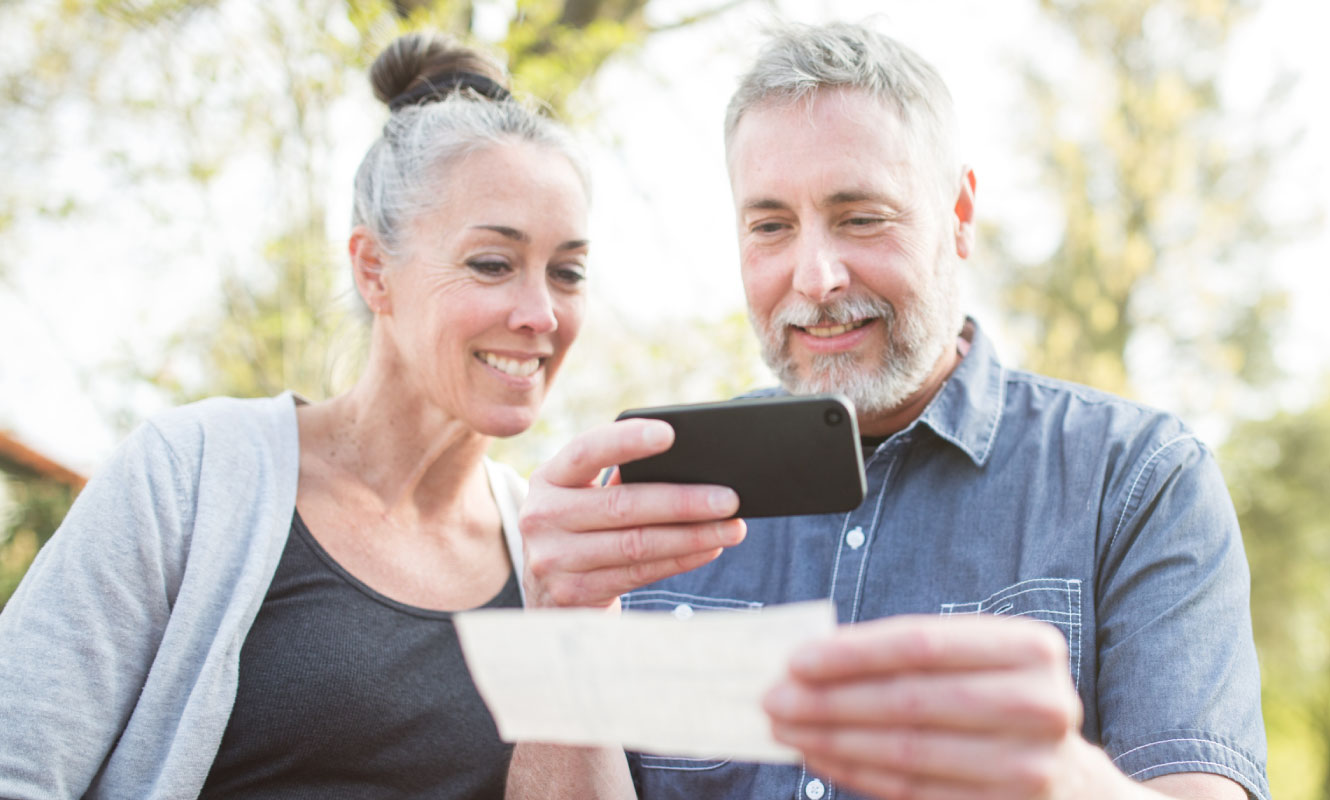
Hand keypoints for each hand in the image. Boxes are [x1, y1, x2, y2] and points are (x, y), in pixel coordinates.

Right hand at [520, 418, 746, 609]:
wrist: (549, 594)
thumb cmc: (583, 531)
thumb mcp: (584, 500)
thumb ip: (619, 482)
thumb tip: (691, 469)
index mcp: (549, 479)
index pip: (586, 451)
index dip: (626, 441)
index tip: (669, 433)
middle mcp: (542, 517)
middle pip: (621, 505)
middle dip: (682, 500)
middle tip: (730, 497)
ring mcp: (554, 560)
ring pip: (636, 544)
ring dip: (692, 535)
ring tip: (731, 528)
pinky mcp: (574, 594)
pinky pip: (639, 573)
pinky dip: (680, 559)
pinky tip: (709, 548)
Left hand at [764, 614, 1117, 799]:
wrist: (1071, 783)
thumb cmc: (998, 702)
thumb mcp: (974, 663)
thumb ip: (907, 656)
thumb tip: (809, 660)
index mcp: (1031, 649)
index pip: (923, 644)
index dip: (853, 651)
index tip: (795, 658)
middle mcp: (1040, 706)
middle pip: (910, 700)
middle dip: (831, 699)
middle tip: (774, 698)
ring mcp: (1029, 767)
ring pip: (906, 751)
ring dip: (833, 739)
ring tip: (786, 728)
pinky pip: (911, 791)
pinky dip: (856, 772)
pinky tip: (820, 756)